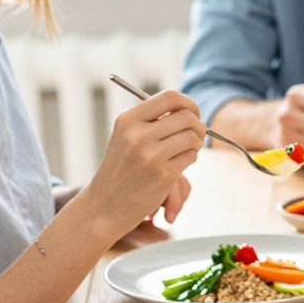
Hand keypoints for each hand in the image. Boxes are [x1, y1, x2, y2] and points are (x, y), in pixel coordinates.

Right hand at [83, 90, 204, 241]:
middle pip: (187, 117)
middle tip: (195, 136)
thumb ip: (152, 122)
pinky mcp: (163, 174)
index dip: (189, 103)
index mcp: (128, 120)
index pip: (170, 97)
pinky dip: (191, 158)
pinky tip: (179, 165)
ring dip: (196, 144)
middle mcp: (138, 134)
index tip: (193, 113)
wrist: (105, 205)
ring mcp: (151, 155)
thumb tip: (190, 111)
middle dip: (198, 126)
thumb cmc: (121, 170)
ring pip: (192, 137)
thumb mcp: (125, 138)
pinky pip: (191, 157)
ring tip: (186, 151)